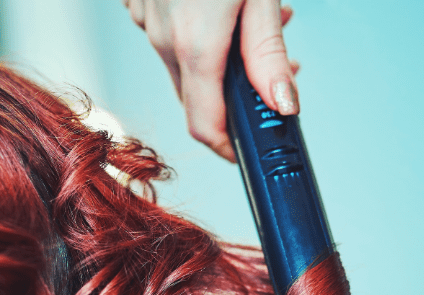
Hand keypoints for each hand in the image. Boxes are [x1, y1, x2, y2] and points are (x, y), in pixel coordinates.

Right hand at [124, 0, 298, 160]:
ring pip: (183, 67)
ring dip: (216, 61)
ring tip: (252, 19)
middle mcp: (164, 39)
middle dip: (231, 96)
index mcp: (195, 43)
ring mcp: (147, 21)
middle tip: (267, 72)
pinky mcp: (141, 3)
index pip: (205, 127)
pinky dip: (193, 34)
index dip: (226, 147)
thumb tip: (282, 105)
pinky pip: (167, 36)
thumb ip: (268, 54)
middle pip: (196, 100)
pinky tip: (215, 7)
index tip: (245, 150)